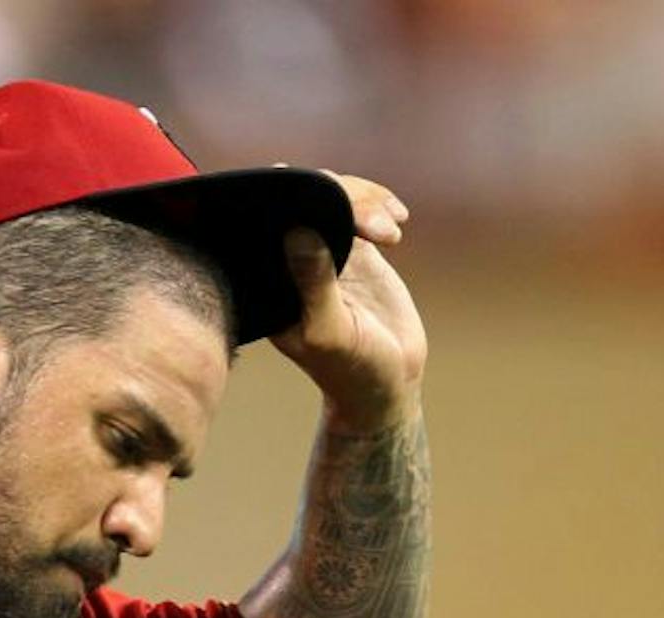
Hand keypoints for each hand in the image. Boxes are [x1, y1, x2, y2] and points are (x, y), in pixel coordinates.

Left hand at [270, 169, 427, 433]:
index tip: (310, 187)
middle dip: (338, 196)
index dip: (284, 196)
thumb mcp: (331, 332)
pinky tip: (398, 222)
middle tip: (375, 225)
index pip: (265, 226)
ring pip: (332, 198)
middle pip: (301, 201)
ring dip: (365, 200)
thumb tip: (297, 228)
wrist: (387, 383)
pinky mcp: (355, 251)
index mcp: (270, 282)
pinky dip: (378, 206)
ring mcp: (323, 253)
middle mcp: (290, 263)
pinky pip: (359, 209)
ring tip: (392, 233)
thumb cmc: (352, 369)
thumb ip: (314, 283)